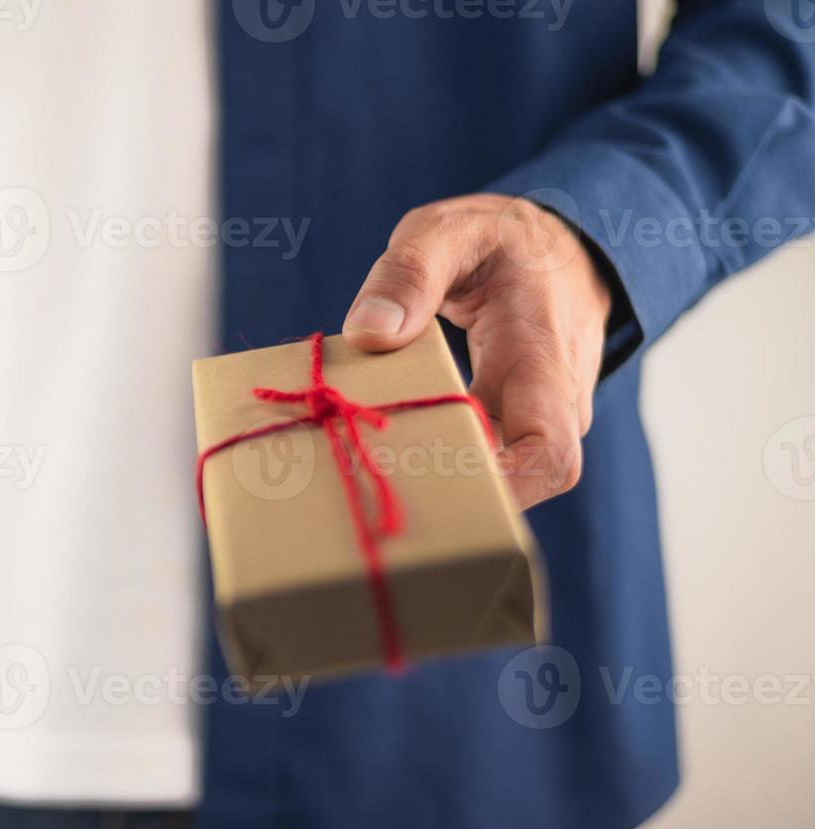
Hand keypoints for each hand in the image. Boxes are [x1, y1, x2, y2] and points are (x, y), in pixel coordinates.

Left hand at [343, 193, 612, 508]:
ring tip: (371, 480)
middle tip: (374, 489)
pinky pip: (485, 462)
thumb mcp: (450, 232)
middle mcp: (554, 405)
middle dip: (451, 497)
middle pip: (518, 483)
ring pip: (501, 479)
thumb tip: (369, 333)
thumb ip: (408, 274)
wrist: (558, 249)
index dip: (500, 487)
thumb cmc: (503, 242)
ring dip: (441, 485)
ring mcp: (540, 423)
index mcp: (542, 358)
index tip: (431, 485)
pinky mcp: (516, 429)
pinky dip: (440, 464)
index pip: (548, 453)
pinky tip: (389, 462)